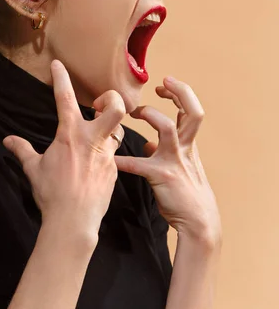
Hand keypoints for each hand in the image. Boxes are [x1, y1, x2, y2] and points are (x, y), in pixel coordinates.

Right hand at [3, 59, 126, 241]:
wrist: (73, 222)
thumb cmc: (51, 193)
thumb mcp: (33, 168)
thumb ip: (22, 150)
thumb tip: (8, 140)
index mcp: (70, 134)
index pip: (64, 97)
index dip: (60, 77)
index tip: (58, 63)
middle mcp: (92, 139)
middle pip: (117, 108)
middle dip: (112, 100)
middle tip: (98, 106)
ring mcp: (106, 155)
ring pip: (118, 131)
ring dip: (109, 129)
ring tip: (95, 136)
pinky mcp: (114, 170)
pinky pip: (113, 155)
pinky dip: (104, 155)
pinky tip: (92, 167)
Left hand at [114, 77, 221, 242]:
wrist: (198, 222)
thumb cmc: (186, 194)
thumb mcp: (179, 168)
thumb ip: (163, 152)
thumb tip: (147, 144)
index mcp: (189, 144)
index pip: (191, 110)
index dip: (181, 94)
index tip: (163, 85)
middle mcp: (185, 147)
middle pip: (193, 113)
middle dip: (180, 93)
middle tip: (160, 85)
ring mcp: (174, 160)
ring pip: (168, 128)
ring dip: (150, 115)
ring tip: (136, 113)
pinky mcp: (161, 175)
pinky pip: (138, 163)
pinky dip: (122, 159)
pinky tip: (111, 158)